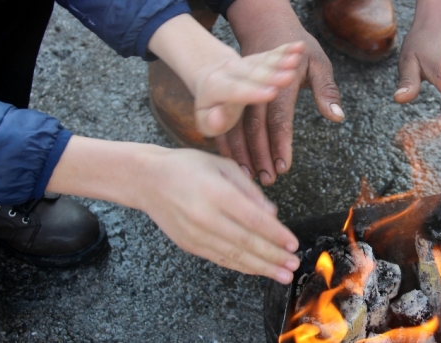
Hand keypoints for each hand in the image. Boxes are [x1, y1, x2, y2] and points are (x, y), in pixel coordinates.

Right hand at [140, 147, 299, 282]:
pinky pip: (220, 259)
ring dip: (262, 268)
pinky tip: (258, 270)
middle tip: (294, 264)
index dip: (276, 234)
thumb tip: (272, 215)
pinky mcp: (189, 245)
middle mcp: (205, 216)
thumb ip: (249, 190)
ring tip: (283, 275)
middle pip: (246, 242)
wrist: (147, 180)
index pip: (253, 219)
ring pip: (234, 256)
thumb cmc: (188, 167)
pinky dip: (242, 266)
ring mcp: (195, 234)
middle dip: (273, 256)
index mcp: (216, 192)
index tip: (293, 244)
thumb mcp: (223, 166)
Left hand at [191, 42, 303, 136]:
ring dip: (281, 60)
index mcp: (214, 86)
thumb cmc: (208, 107)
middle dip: (271, 74)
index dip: (252, 92)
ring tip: (297, 58)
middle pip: (252, 73)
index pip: (234, 90)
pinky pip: (272, 53)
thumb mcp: (202, 119)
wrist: (207, 76)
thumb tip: (219, 120)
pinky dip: (285, 50)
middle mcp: (230, 70)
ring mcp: (245, 63)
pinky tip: (299, 47)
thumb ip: (210, 122)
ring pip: (264, 61)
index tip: (271, 93)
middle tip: (290, 76)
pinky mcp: (257, 59)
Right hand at [219, 0, 342, 184]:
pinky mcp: (235, 92)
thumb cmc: (299, 47)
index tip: (283, 166)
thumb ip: (327, 91)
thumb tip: (336, 117)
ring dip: (244, 152)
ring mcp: (244, 88)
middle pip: (255, 126)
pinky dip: (231, 142)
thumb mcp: (318, 63)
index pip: (279, 117)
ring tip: (252, 175)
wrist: (267, 25)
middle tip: (267, 179)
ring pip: (238, 126)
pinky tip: (237, 161)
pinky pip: (229, 121)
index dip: (280, 143)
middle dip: (260, 154)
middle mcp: (258, 86)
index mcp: (282, 81)